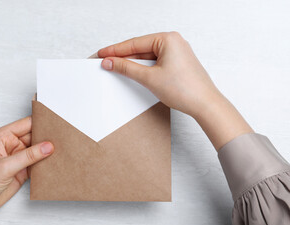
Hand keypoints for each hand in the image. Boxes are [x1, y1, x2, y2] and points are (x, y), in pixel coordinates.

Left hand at [0, 117, 53, 224]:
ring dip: (48, 152)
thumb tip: (47, 146)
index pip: (26, 124)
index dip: (41, 123)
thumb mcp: (4, 167)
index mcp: (3, 137)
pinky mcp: (22, 170)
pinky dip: (46, 164)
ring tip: (62, 151)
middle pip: (34, 137)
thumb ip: (28, 156)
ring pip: (38, 150)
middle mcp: (11, 145)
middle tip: (63, 139)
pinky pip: (38, 164)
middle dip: (47, 138)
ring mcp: (17, 158)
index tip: (55, 124)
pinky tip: (54, 163)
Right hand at [98, 32, 252, 149]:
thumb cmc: (185, 89)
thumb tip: (110, 62)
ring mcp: (176, 52)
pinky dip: (143, 67)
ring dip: (133, 63)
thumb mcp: (149, 78)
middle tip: (106, 61)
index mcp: (168, 39)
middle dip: (123, 56)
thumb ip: (126, 68)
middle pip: (140, 48)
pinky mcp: (177, 63)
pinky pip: (155, 62)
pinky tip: (133, 72)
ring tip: (116, 68)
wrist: (205, 105)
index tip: (102, 54)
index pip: (134, 43)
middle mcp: (173, 42)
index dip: (115, 50)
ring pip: (147, 56)